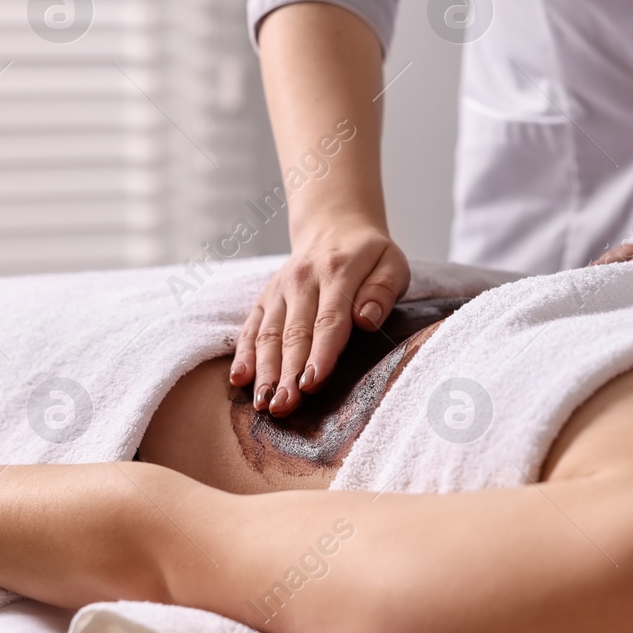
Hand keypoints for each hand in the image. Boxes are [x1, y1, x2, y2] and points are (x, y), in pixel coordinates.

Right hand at [233, 223, 409, 415]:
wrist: (334, 226)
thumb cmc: (370, 255)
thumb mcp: (391, 263)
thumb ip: (382, 291)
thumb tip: (366, 320)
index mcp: (338, 272)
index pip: (329, 320)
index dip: (320, 354)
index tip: (313, 383)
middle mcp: (303, 280)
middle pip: (295, 333)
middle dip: (288, 373)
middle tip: (285, 406)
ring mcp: (280, 289)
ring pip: (269, 334)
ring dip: (265, 371)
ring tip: (264, 403)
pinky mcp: (266, 297)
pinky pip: (252, 327)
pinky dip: (244, 354)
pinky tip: (240, 380)